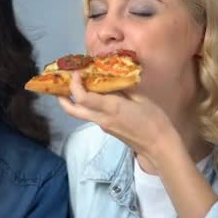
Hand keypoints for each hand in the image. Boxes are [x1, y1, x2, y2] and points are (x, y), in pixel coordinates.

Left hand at [58, 72, 176, 163]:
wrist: (159, 147)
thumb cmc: (154, 120)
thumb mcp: (141, 98)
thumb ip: (123, 88)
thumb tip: (111, 79)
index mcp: (110, 108)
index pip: (83, 97)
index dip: (75, 84)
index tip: (76, 71)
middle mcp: (101, 118)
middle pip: (72, 110)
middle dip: (62, 97)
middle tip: (59, 84)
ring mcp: (102, 126)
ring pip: (80, 113)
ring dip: (75, 100)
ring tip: (78, 85)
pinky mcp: (107, 130)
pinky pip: (92, 115)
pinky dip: (88, 105)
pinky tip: (96, 95)